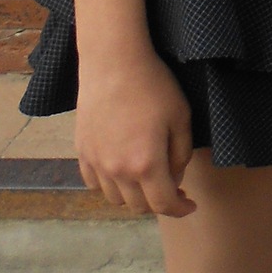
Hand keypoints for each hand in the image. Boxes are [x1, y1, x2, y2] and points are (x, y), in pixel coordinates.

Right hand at [75, 47, 196, 217]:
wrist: (113, 63)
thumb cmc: (153, 86)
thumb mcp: (181, 117)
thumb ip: (181, 155)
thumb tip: (174, 177)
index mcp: (146, 164)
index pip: (163, 204)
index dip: (179, 209)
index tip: (189, 204)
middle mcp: (118, 170)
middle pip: (138, 206)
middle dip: (159, 201)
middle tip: (173, 186)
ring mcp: (97, 162)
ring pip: (115, 198)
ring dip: (134, 195)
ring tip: (147, 177)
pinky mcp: (82, 151)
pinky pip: (95, 183)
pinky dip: (110, 184)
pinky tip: (121, 169)